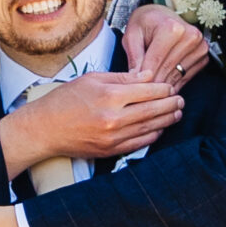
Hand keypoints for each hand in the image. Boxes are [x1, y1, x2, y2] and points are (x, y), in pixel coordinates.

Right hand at [0, 72, 181, 174]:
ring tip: (176, 113)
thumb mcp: (91, 79)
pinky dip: (153, 136)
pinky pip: (140, 144)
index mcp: (109, 95)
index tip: (170, 87)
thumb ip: (122, 78)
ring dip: (167, 120)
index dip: (163, 89)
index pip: (148, 90)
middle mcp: (114, 117)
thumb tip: (147, 76)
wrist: (44, 129)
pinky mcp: (110, 151)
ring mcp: (113, 137)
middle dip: (171, 104)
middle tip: (181, 100)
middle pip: (154, 110)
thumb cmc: (64, 101)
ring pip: (150, 128)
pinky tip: (159, 129)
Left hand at [121, 4, 209, 86]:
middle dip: (152, 84)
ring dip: (163, 86)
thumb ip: (134, 56)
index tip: (134, 88)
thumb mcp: (132, 35)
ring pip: (177, 76)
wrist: (161, 15)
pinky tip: (162, 85)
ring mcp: (200, 46)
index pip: (156, 61)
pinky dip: (173, 84)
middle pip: (167, 70)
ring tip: (150, 90)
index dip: (143, 78)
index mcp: (172, 28)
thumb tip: (136, 78)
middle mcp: (190, 36)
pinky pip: (186, 78)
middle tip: (140, 93)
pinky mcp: (203, 56)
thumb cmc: (145, 24)